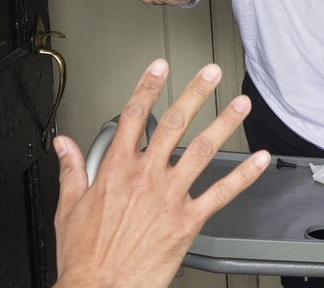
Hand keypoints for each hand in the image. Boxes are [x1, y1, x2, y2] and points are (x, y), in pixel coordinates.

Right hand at [52, 60, 269, 287]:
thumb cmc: (86, 257)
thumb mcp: (69, 208)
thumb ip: (72, 170)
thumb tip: (65, 146)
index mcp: (116, 170)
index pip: (133, 116)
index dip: (148, 86)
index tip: (160, 68)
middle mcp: (145, 178)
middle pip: (173, 124)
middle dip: (195, 93)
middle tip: (210, 73)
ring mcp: (169, 198)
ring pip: (202, 150)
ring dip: (224, 123)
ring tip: (239, 104)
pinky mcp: (187, 222)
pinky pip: (220, 193)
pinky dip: (242, 176)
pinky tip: (258, 161)